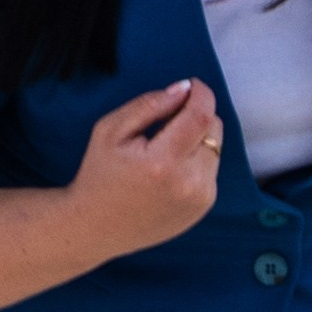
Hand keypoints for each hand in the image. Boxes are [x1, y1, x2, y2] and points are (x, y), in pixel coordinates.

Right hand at [64, 79, 224, 259]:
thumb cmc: (100, 174)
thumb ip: (149, 105)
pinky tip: (169, 171)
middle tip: (168, 120)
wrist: (96, 226)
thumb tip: (184, 88)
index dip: (201, 94)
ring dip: (197, 139)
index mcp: (163, 162)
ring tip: (165, 149)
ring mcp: (200, 198)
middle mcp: (188, 183)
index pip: (200, 116)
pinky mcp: (204, 207)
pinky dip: (196, 161)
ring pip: (215, 148)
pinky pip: (211, 169)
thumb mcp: (111, 130)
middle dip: (197, 115)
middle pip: (213, 130)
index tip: (194, 85)